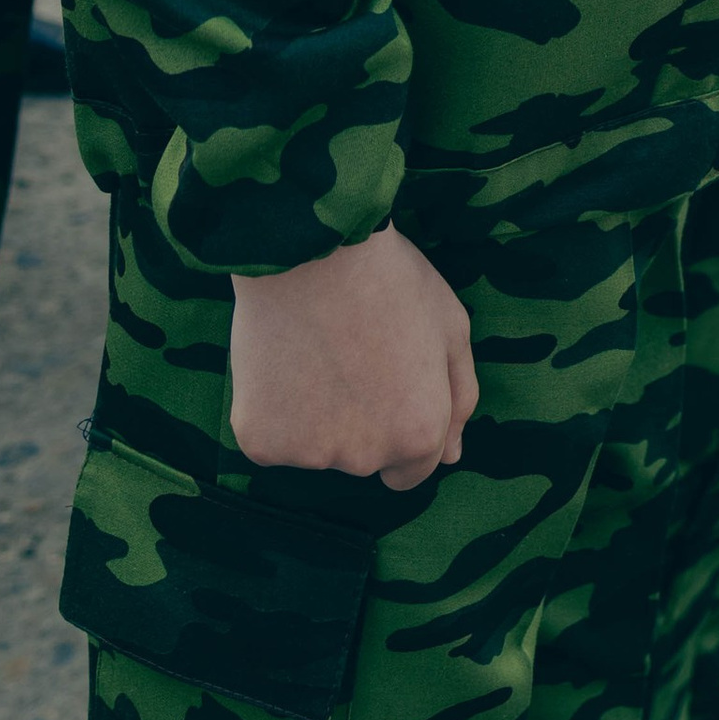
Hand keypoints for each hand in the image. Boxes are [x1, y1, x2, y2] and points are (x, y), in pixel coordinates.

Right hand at [229, 227, 477, 492]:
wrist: (311, 249)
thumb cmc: (389, 280)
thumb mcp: (450, 328)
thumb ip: (458, 398)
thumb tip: (452, 455)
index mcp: (420, 434)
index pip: (411, 470)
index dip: (400, 423)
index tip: (383, 384)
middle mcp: (367, 458)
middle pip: (363, 459)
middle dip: (360, 421)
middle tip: (349, 353)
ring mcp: (310, 455)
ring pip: (315, 449)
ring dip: (315, 416)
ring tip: (315, 349)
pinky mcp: (261, 442)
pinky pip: (271, 437)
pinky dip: (273, 410)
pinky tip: (281, 360)